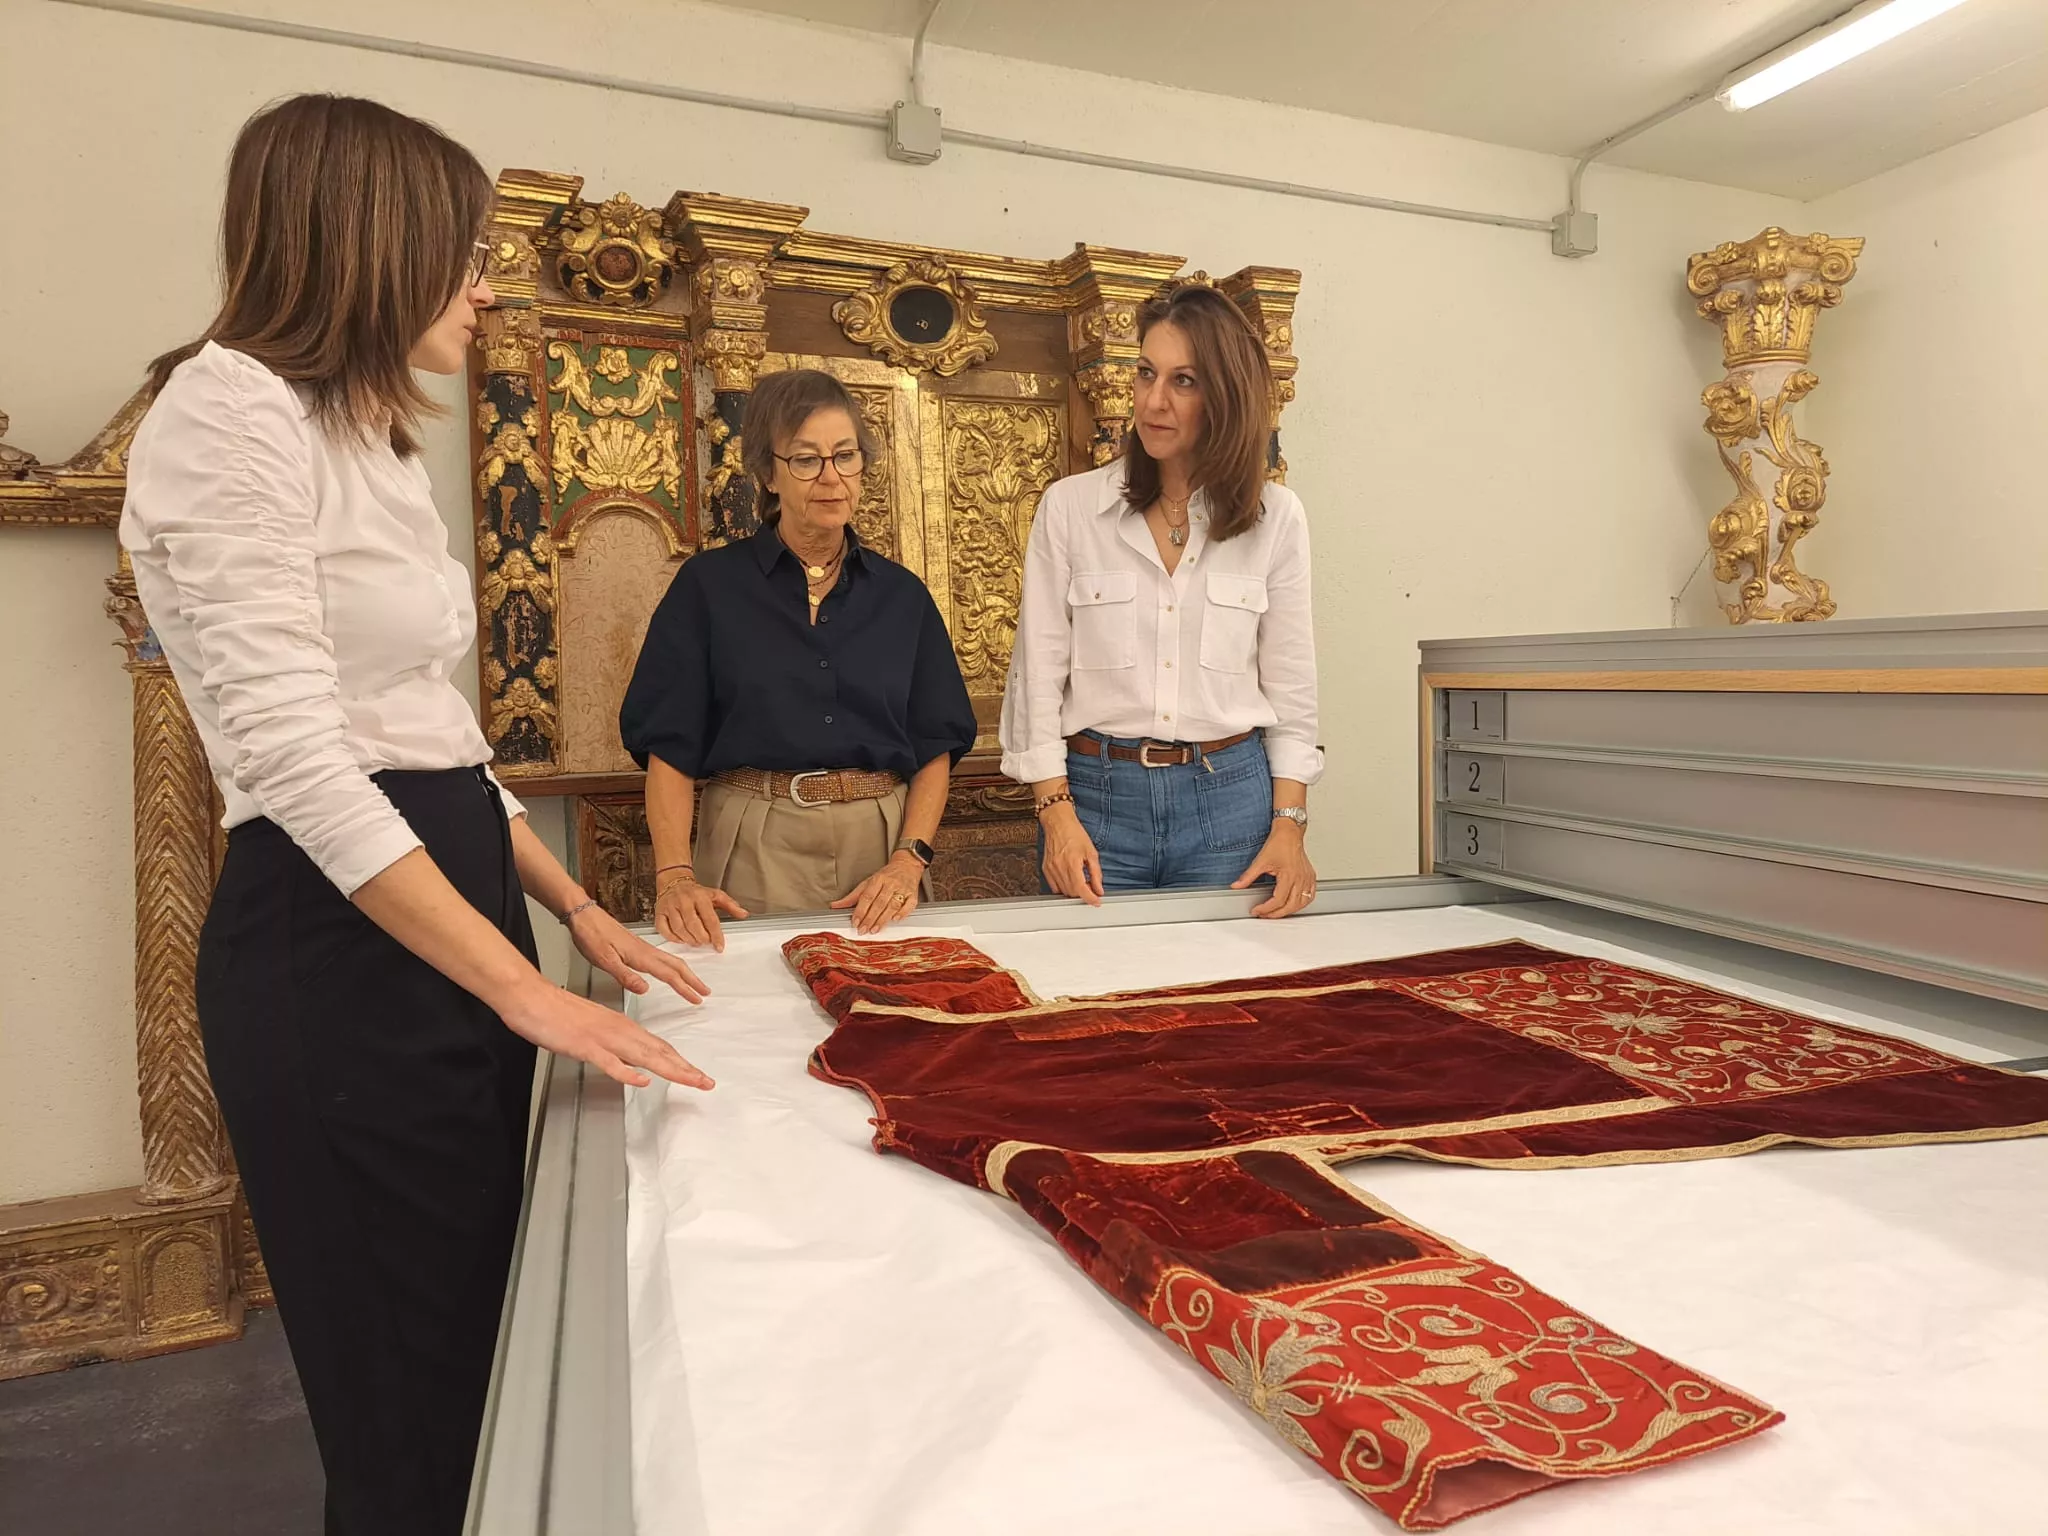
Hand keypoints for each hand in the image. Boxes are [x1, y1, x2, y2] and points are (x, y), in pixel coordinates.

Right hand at [500, 977, 713, 1090]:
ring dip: (670, 1069)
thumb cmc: (557, 1012)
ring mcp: (602, 1038)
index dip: (681, 1062)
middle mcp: (619, 1030)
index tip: (699, 1075)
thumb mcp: (592, 1030)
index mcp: (621, 1026)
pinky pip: (608, 1061)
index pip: (659, 1046)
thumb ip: (613, 1045)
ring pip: (643, 1056)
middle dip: (686, 1069)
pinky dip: (626, 1071)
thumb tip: (630, 1063)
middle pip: (659, 1052)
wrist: (531, 996)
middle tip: (708, 1082)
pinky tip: (641, 1080)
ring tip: (692, 1080)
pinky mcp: (583, 1045)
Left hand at [567, 903, 709, 1003]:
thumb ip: (625, 976)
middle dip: (693, 979)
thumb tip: (646, 989)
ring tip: (694, 982)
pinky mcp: (637, 946)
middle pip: (677, 966)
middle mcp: (645, 951)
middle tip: (705, 991)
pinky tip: (671, 969)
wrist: (583, 915)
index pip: (669, 975)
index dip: (684, 988)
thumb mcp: (604, 960)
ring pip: (672, 960)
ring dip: (686, 973)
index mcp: (640, 956)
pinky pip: (663, 957)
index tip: (697, 998)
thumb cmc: (591, 936)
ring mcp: (642, 947)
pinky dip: (674, 966)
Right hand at [654, 874, 748, 951]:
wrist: (673, 882)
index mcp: (700, 896)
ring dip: (689, 940)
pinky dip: (673, 938)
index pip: (710, 919)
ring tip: (696, 941)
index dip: (716, 935)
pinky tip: (682, 939)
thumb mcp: (715, 895)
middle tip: (706, 942)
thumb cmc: (695, 892)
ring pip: (679, 929)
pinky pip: (664, 930)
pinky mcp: (659, 913)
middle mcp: (684, 901)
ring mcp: (670, 907)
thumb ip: (731, 905)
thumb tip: (744, 914)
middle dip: (702, 938)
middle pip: (693, 925)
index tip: (719, 946)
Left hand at [831, 851, 923, 934]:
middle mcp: (890, 884)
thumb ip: (853, 896)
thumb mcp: (868, 882)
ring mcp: (903, 889)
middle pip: (879, 903)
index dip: (860, 910)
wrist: (907, 865)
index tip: (855, 921)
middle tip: (863, 929)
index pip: (867, 896)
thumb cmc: (887, 875)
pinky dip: (902, 913)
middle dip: (870, 918)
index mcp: (878, 879)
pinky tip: (895, 920)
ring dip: (883, 919)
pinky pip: (909, 905)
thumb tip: (836, 905)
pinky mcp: (913, 895)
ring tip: (874, 930)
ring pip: (892, 906)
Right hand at [1039, 802, 1103, 905]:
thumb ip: (1096, 873)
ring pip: (1063, 891)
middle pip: (1072, 892)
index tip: (1096, 902)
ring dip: (1074, 892)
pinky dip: (1063, 888)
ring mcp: (1051, 869)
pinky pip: (1054, 886)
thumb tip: (1099, 888)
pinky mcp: (1045, 869)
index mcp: (1072, 863)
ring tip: (1082, 882)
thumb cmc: (1074, 833)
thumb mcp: (1091, 852)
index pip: (1081, 890)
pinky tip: (1070, 881)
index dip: (1090, 899)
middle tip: (1092, 888)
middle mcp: (1060, 868)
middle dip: (1084, 894)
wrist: (1058, 823)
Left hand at [1231, 820, 1315, 918]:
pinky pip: (1310, 896)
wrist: (1289, 833)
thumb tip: (1237, 885)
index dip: (1266, 908)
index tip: (1257, 910)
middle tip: (1265, 914)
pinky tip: (1294, 904)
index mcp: (1289, 875)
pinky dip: (1301, 904)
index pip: (1278, 900)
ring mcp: (1307, 878)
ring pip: (1302, 903)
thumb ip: (1248, 876)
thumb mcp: (1260, 860)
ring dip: (1289, 911)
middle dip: (1276, 914)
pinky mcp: (1310, 877)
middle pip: (1290, 905)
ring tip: (1277, 912)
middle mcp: (1300, 878)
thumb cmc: (1279, 843)